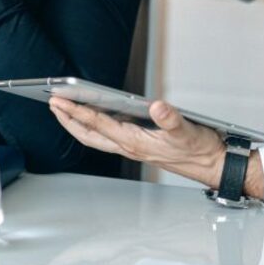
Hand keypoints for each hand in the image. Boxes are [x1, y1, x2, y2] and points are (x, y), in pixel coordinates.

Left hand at [49, 96, 226, 187]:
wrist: (211, 164)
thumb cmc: (198, 149)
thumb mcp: (187, 130)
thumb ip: (171, 118)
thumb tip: (156, 106)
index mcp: (135, 142)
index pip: (98, 125)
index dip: (77, 112)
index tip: (59, 101)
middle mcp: (129, 146)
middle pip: (88, 135)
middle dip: (68, 120)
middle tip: (52, 104)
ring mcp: (132, 147)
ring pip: (96, 137)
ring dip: (77, 123)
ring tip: (64, 108)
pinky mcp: (138, 144)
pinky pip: (107, 136)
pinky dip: (94, 125)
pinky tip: (93, 115)